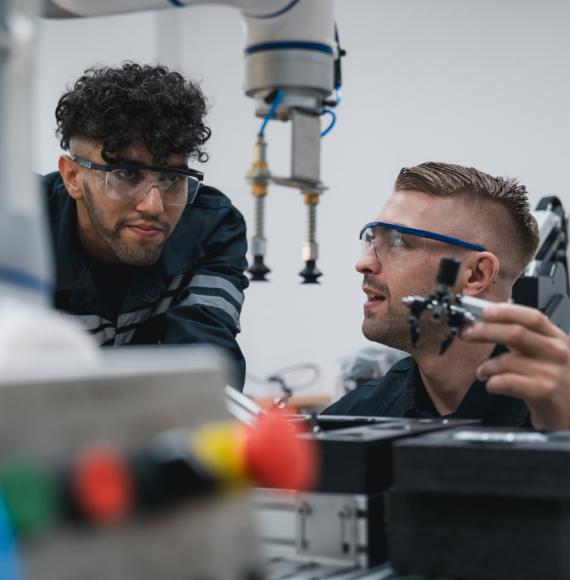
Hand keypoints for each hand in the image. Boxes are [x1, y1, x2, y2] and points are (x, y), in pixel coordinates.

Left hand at [462, 302, 569, 428]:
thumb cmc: (555, 386)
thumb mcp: (546, 356)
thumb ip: (524, 339)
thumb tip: (490, 322)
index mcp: (557, 339)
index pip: (532, 317)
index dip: (506, 312)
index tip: (485, 312)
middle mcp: (558, 352)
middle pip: (516, 333)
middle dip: (485, 331)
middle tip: (467, 334)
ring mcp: (552, 372)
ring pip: (507, 360)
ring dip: (486, 366)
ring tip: (482, 372)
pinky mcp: (544, 392)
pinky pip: (508, 381)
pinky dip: (493, 382)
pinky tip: (491, 385)